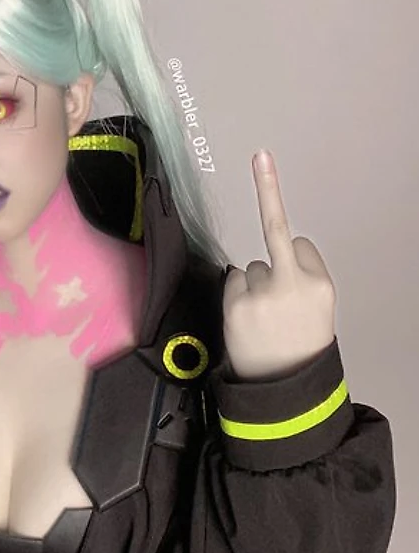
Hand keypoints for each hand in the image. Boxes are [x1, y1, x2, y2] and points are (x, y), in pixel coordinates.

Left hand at [222, 150, 335, 380]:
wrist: (284, 386)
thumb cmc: (300, 343)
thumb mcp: (318, 307)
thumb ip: (302, 276)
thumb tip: (283, 245)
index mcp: (320, 284)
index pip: (299, 244)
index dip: (293, 254)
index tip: (268, 167)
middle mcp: (293, 283)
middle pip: (273, 245)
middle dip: (271, 250)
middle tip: (265, 184)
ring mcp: (262, 293)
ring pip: (250, 266)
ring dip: (253, 286)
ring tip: (263, 319)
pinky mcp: (236, 304)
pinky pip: (233, 280)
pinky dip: (237, 295)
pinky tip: (248, 320)